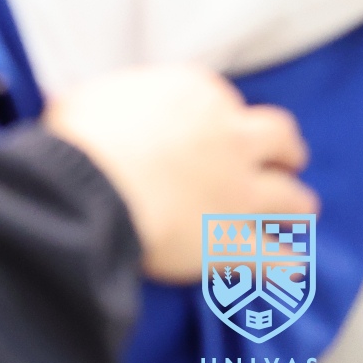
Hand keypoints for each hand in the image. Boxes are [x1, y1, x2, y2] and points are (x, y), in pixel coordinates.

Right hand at [43, 65, 314, 281]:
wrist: (86, 188)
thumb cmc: (78, 139)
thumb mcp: (83, 101)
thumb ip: (99, 103)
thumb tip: (67, 99)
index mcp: (195, 94)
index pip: (222, 100)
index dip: (217, 117)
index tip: (209, 129)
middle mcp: (229, 135)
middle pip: (279, 136)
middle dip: (284, 149)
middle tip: (282, 160)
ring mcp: (239, 189)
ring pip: (292, 196)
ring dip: (295, 204)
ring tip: (295, 212)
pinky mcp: (235, 238)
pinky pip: (276, 258)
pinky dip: (283, 265)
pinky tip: (287, 268)